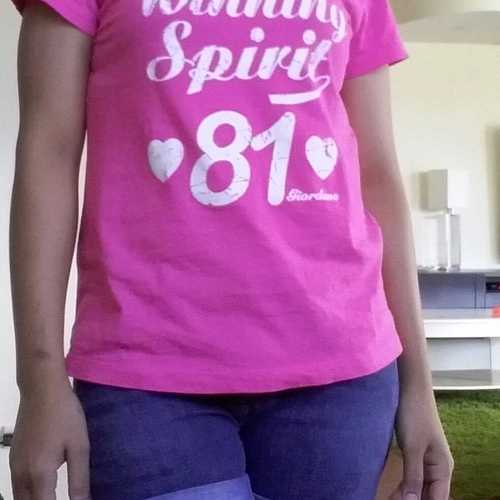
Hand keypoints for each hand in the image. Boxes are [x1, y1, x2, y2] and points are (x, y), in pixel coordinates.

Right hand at [9, 380, 90, 499]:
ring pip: (20, 498)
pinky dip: (29, 494)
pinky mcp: (13, 457)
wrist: (41, 389)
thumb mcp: (79, 446)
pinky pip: (17, 486)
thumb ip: (79, 479)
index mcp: (39, 475)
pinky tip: (44, 488)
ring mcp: (14, 466)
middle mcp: (21, 476)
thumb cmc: (64, 415)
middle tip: (63, 499)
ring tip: (56, 496)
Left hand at [389, 384, 453, 499]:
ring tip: (390, 499)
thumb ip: (412, 476)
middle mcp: (438, 467)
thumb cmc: (414, 415)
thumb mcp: (413, 447)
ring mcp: (427, 460)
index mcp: (443, 468)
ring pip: (419, 487)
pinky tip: (393, 491)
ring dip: (406, 495)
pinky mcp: (415, 452)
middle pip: (428, 495)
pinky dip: (404, 485)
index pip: (437, 499)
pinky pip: (412, 476)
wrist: (410, 388)